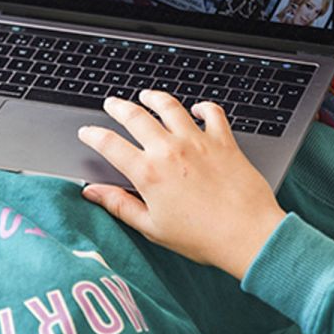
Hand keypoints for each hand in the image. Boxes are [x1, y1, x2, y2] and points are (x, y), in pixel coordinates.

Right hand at [77, 91, 285, 279]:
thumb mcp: (152, 227)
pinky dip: (203, 106)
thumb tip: (93, 193)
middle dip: (118, 106)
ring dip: (154, 97)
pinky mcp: (223, 141)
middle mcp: (170, 151)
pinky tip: (197, 108)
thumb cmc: (201, 238)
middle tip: (111, 103)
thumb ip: (119, 205)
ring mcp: (197, 142)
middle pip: (135, 116)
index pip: (110, 144)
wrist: (247, 235)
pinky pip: (212, 112)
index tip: (87, 132)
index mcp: (148, 173)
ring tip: (147, 95)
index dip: (93, 135)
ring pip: (170, 106)